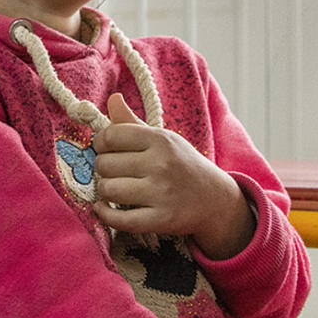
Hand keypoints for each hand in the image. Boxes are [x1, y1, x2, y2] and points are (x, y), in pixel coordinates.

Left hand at [90, 94, 255, 259]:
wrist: (216, 199)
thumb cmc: (183, 165)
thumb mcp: (164, 139)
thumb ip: (133, 122)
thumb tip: (112, 98)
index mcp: (161, 139)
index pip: (111, 135)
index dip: (100, 143)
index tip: (105, 150)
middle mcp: (162, 164)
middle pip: (105, 164)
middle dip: (101, 169)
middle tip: (112, 172)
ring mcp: (162, 193)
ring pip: (109, 190)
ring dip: (104, 191)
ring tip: (112, 189)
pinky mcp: (162, 219)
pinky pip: (120, 219)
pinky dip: (105, 214)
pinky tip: (103, 208)